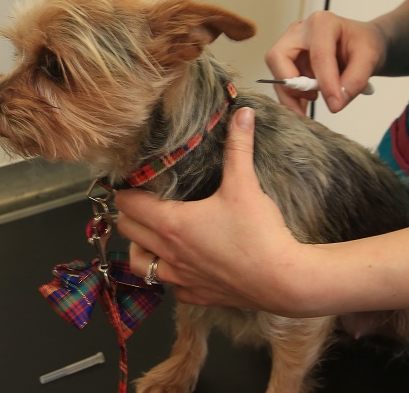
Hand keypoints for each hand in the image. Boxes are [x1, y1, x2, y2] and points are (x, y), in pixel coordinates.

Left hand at [116, 108, 307, 312]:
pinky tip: (184, 266)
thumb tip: (241, 114)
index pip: (128, 205)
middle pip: (128, 232)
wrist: (282, 279)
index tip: (131, 183)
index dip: (126, 191)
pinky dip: (169, 276)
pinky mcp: (197, 295)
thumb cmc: (259, 234)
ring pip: (139, 264)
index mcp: (172, 223)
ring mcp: (181, 277)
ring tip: (154, 236)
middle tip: (143, 203)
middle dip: (129, 216)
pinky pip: (171, 287)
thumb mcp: (245, 185)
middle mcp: (169, 252)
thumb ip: (239, 147)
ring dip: (141, 248)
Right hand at [265, 11, 385, 114]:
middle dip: (292, 85)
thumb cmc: (363, 44)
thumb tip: (336, 103)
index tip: (335, 105)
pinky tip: (304, 108)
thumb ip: (355, 80)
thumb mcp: (370, 58)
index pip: (318, 55)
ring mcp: (290, 46)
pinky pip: (283, 84)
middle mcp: (300, 31)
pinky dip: (292, 99)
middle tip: (313, 100)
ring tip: (309, 109)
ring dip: (291, 96)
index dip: (326, 83)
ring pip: (277, 73)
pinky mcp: (288, 63)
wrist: (361, 45)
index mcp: (322, 23)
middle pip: (278, 57)